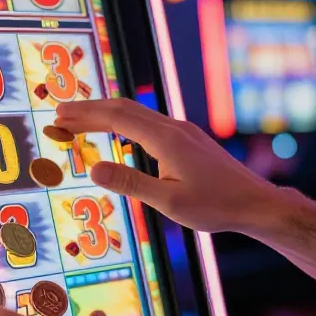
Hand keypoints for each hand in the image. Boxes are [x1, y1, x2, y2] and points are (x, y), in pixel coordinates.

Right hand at [55, 99, 280, 233]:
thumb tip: (93, 168)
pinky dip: (123, 122)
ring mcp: (182, 131)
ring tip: (80, 122)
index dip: (84, 115)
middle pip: (123, 109)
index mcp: (165, 139)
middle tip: (59, 114)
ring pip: (136, 113)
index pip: (116, 118)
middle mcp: (172, 128)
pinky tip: (117, 132)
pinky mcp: (188, 139)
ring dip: (105, 115)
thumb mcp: (168, 202)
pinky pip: (147, 122)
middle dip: (89, 110)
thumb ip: (130, 183)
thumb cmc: (215, 206)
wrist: (255, 203)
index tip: (59, 115)